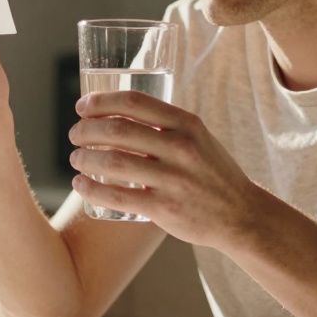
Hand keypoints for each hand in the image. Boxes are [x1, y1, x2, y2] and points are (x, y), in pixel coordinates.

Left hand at [68, 91, 266, 248]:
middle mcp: (180, 148)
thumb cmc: (212, 173)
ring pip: (113, 163)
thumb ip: (166, 125)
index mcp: (187, 124)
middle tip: (75, 135)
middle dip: (86, 131)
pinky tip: (79, 184)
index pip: (134, 102)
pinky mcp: (165, 209)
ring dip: (85, 159)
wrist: (241, 215)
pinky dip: (91, 189)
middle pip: (117, 131)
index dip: (101, 101)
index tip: (82, 107)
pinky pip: (118, 197)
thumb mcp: (199, 138)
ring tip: (76, 159)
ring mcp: (173, 179)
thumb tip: (119, 114)